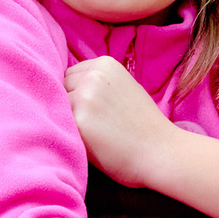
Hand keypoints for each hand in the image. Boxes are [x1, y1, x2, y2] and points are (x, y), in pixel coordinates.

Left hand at [64, 57, 177, 186]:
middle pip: (60, 88)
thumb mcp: (125, 89)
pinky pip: (59, 125)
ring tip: (92, 135)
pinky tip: (89, 144)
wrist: (161, 152)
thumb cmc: (144, 127)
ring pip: (57, 106)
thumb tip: (69, 88)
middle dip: (70, 104)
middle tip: (94, 125)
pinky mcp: (78, 120)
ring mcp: (84, 96)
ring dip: (67, 120)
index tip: (95, 112)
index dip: (78, 95)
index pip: (70, 75)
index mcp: (105, 64)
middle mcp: (93, 75)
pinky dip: (68, 135)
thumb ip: (99, 84)